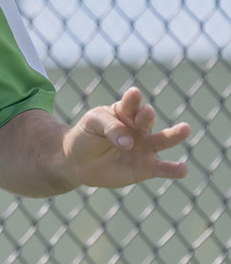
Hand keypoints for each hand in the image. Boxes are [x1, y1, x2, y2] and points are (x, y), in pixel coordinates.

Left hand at [64, 87, 190, 189]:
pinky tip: (183, 169)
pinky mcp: (145, 168)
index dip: (132, 99)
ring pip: (162, 141)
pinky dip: (173, 169)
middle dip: (146, 115)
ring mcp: (144, 147)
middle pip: (146, 120)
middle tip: (146, 112)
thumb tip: (129, 143)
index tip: (133, 94)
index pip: (130, 103)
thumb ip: (111, 129)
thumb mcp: (92, 124)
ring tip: (185, 129)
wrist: (77, 161)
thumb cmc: (86, 136)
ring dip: (174, 135)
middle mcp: (139, 128)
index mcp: (125, 112)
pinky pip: (162, 168)